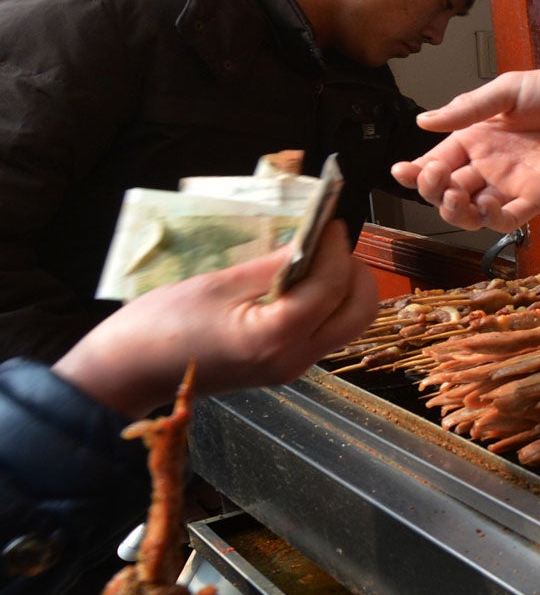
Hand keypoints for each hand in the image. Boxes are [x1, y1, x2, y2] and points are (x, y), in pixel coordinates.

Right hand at [54, 224, 378, 418]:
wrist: (127, 373)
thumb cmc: (160, 325)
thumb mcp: (217, 284)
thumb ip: (273, 266)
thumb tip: (313, 240)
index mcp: (275, 338)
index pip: (331, 288)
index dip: (337, 250)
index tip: (331, 221)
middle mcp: (295, 359)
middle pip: (358, 313)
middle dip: (354, 272)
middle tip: (329, 242)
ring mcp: (292, 368)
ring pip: (346, 324)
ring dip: (343, 288)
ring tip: (316, 257)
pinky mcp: (283, 366)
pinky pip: (324, 332)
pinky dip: (326, 304)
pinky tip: (301, 280)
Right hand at [391, 68, 539, 230]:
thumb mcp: (509, 90)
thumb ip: (468, 108)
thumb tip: (423, 121)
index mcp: (478, 137)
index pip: (437, 160)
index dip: (417, 171)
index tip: (402, 171)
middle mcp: (490, 164)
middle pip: (448, 190)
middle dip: (433, 190)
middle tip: (435, 177)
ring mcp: (512, 185)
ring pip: (471, 212)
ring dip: (455, 210)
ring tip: (456, 195)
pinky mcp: (537, 200)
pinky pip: (507, 220)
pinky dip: (490, 219)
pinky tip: (486, 205)